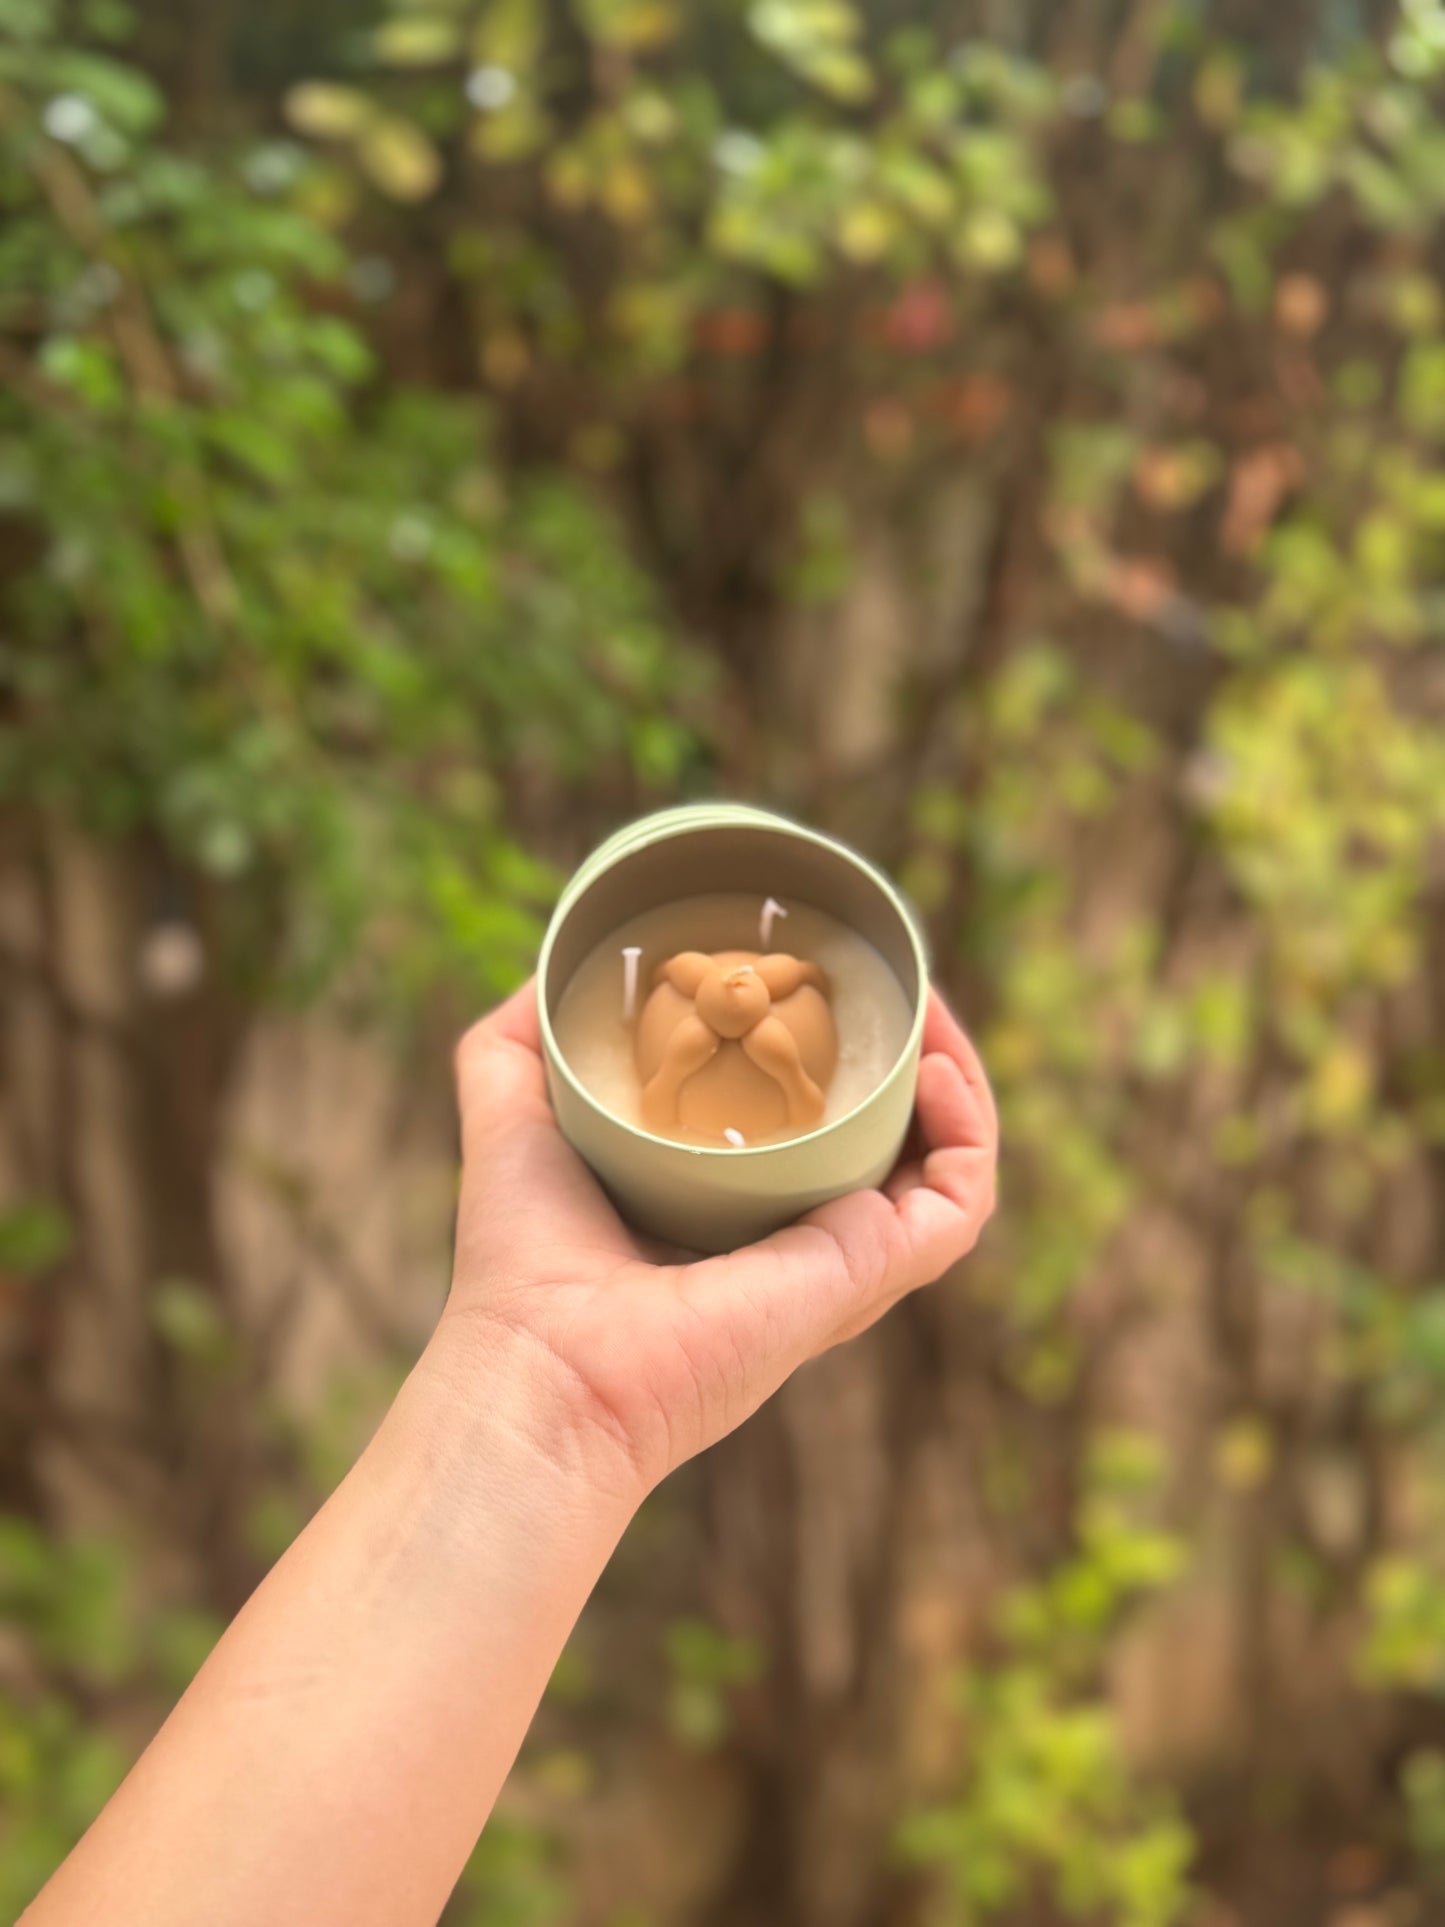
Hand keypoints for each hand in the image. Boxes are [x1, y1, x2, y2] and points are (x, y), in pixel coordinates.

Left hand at [436, 980, 996, 1499]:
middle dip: (916, 1056)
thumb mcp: (515, 1108)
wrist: (544, 1361)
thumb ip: (524, 1036)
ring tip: (929, 1014)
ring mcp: (846, 1262)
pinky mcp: (868, 1274)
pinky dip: (970, 1133)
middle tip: (898, 987)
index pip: (827, 1132)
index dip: (848, 1058)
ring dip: (958, 1080)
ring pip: (948, 1167)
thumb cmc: (522, 1257)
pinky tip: (935, 1068)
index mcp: (741, 1212)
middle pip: (901, 1141)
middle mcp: (804, 1239)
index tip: (836, 989)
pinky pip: (960, 1202)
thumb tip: (550, 970)